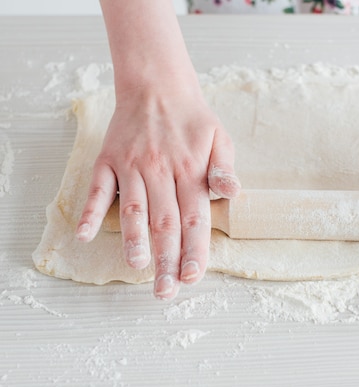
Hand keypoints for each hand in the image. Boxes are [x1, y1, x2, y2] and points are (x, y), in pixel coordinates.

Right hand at [75, 86, 239, 298]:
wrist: (157, 84)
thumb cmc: (193, 118)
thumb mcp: (220, 139)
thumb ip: (224, 169)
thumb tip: (232, 193)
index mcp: (191, 171)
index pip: (194, 218)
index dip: (194, 250)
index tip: (193, 276)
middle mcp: (161, 171)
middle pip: (164, 222)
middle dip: (167, 260)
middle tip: (165, 291)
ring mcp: (132, 166)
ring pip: (133, 208)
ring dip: (134, 240)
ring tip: (138, 268)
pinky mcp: (109, 160)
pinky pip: (98, 188)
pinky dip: (92, 211)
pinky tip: (87, 236)